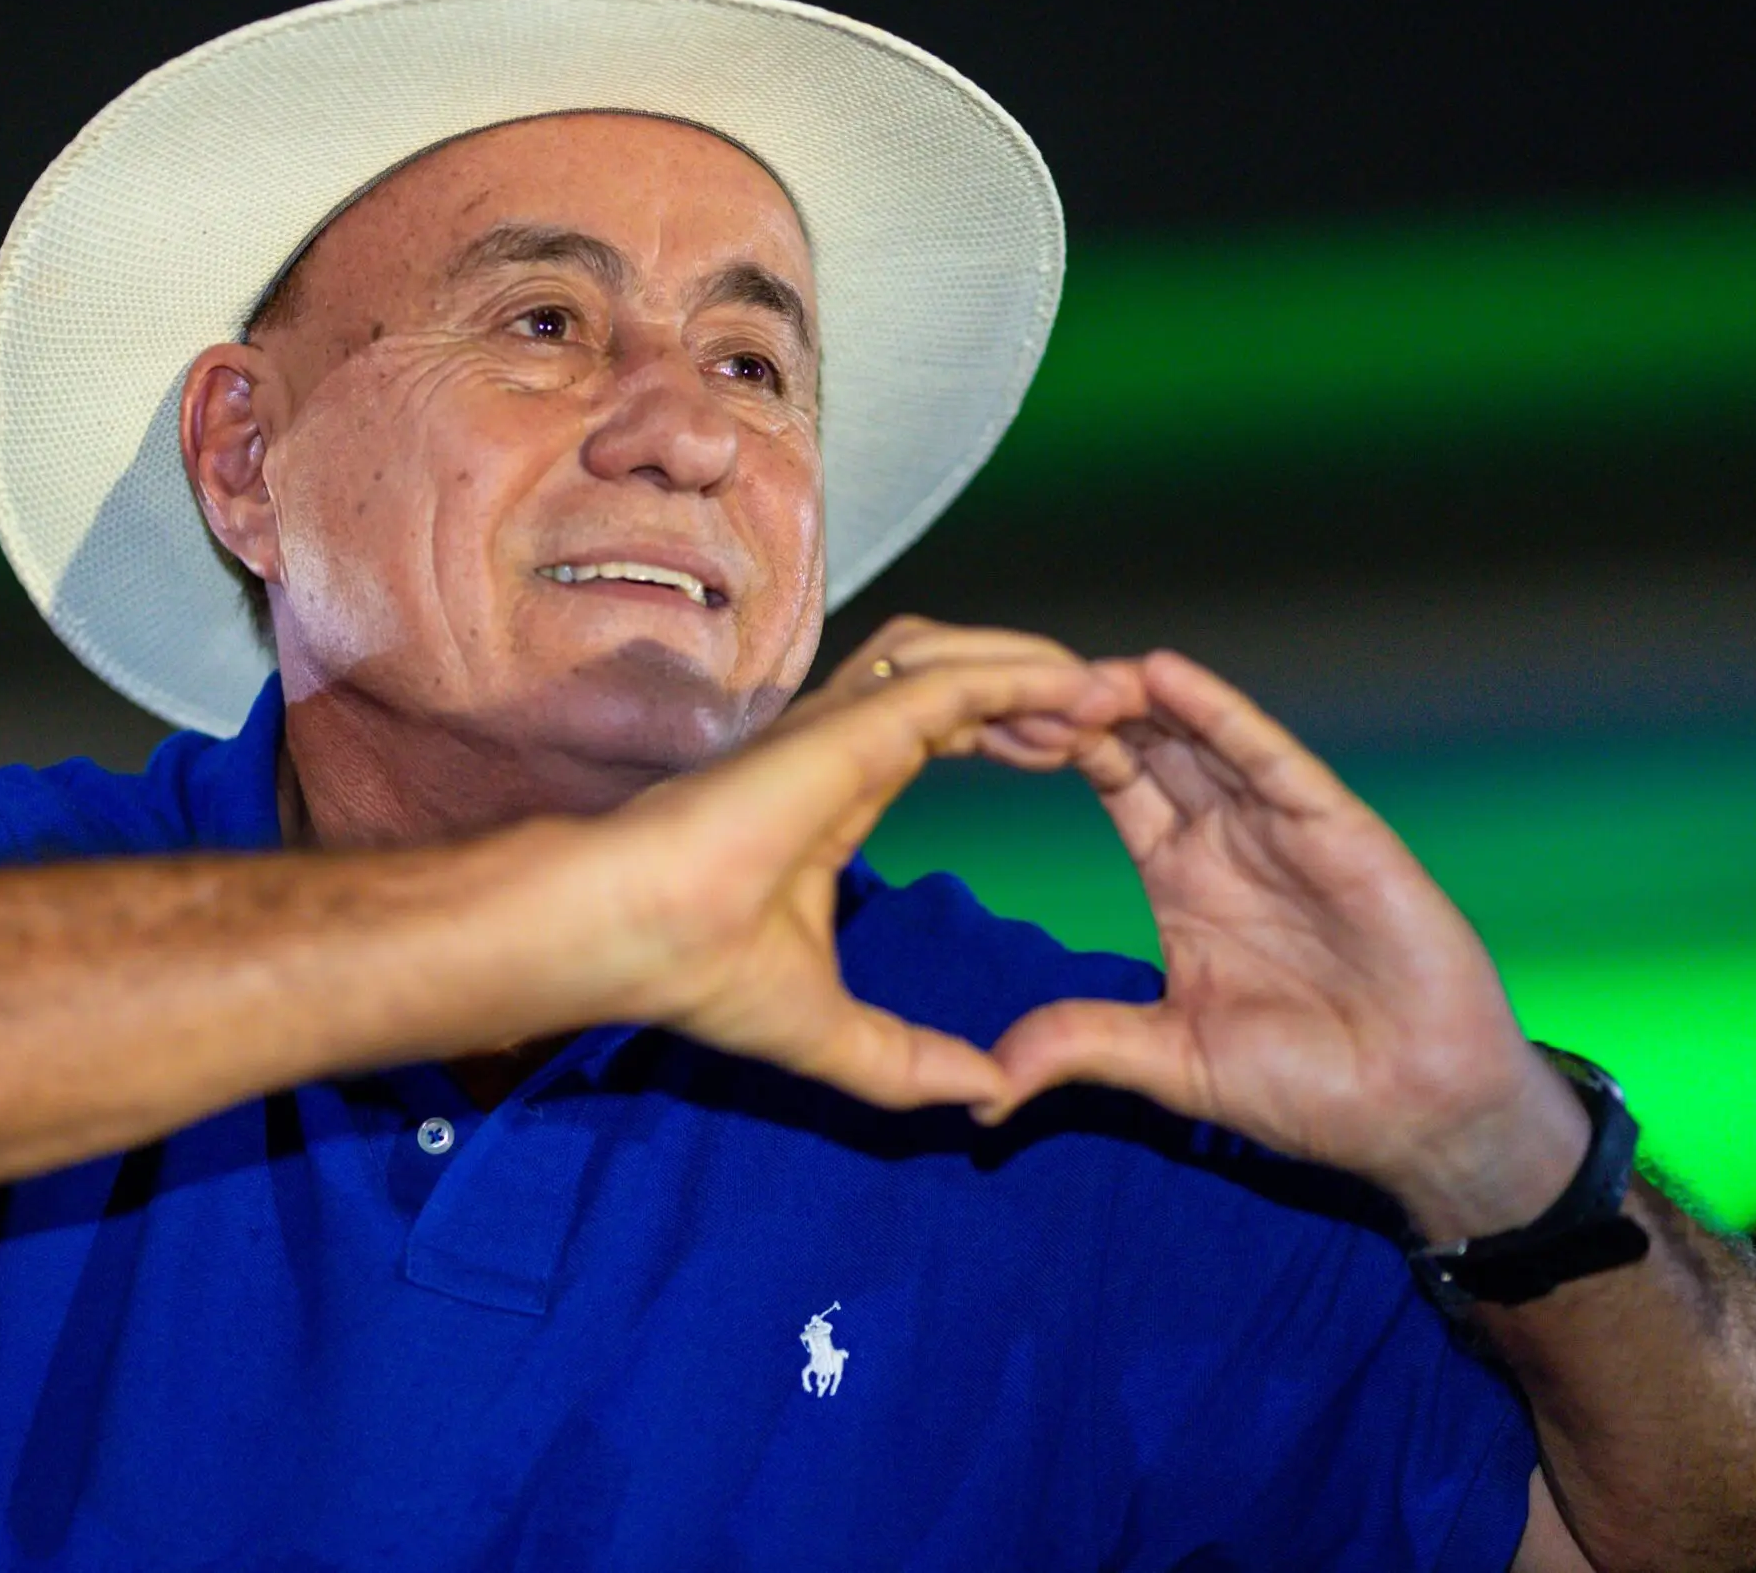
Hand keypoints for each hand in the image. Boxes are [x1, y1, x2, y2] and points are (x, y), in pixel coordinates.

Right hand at [587, 618, 1144, 1118]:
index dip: (1018, 730)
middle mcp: (844, 741)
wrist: (630, 937)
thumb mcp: (833, 1037)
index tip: (1087, 760)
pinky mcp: (848, 724)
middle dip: (1047, 689)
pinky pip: (955, 678)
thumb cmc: (694, 970)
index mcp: (842, 789)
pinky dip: (1024, 678)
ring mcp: (842, 723)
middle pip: (965, 677)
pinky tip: (1083, 699)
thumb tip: (989, 1097)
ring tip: (1118, 700)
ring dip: (1044, 671)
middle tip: (1125, 718)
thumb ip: (912, 1064)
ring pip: (961, 657)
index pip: (947, 727)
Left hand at [984, 653, 1588, 1239]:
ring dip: (1136, 698)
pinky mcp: (1337, 829)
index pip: (1109, 781)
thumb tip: (984, 1092)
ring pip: (1198, 735)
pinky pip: (1269, 759)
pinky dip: (1218, 715)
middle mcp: (1226, 837)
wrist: (1418, 1115)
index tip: (989, 717)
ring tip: (1071, 667)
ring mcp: (1282, 826)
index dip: (1055, 745)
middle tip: (1018, 674)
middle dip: (1086, 705)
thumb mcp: (1169, 1063)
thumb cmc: (1309, 1085)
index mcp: (1180, 876)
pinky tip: (1166, 678)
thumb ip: (1082, 1047)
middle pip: (1145, 741)